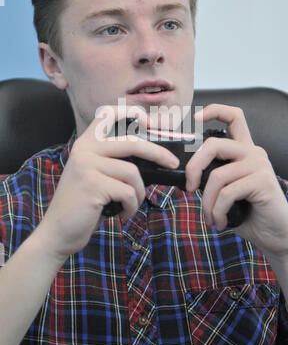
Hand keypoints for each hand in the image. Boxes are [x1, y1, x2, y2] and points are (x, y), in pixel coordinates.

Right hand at [38, 105, 179, 260]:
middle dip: (158, 154)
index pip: (107, 114)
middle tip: (172, 163)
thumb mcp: (95, 176)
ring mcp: (87, 165)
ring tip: (130, 205)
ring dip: (138, 193)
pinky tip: (122, 214)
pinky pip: (128, 192)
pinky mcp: (92, 184)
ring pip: (132, 172)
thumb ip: (114, 162)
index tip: (148, 122)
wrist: (58, 232)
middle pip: (132, 143)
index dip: (130, 112)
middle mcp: (84, 149)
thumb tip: (152, 159)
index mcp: (85, 144)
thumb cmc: (84, 205)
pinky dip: (131, 206)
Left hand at [185, 104, 287, 257]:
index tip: (196, 117)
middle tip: (190, 189)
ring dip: (208, 202)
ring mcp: (259, 165)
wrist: (274, 234)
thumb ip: (213, 177)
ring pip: (217, 175)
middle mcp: (253, 152)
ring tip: (211, 217)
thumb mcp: (226, 190)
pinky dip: (218, 212)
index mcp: (244, 150)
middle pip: (213, 144)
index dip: (214, 110)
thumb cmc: (247, 212)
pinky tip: (221, 222)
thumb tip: (188, 177)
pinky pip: (227, 193)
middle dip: (194, 167)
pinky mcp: (263, 182)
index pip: (233, 116)